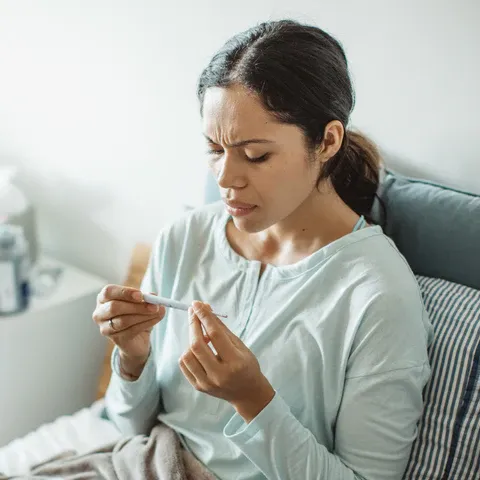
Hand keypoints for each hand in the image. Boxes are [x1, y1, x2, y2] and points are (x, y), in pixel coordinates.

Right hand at [92, 285, 165, 370]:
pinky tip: (154, 320)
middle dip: (136, 306)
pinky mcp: (116, 339)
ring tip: (157, 312)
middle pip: (114, 307)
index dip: (124, 293)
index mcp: (104, 298)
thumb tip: (154, 297)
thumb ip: (147, 298)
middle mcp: (100, 313)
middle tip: (154, 306)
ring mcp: (105, 328)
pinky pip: (130, 331)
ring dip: (143, 315)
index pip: (109, 291)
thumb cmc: (137, 314)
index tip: (140, 295)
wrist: (138, 338)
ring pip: (123, 321)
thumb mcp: (142, 302)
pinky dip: (145, 324)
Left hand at [178, 301, 274, 421]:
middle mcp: (219, 374)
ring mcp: (207, 382)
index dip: (205, 317)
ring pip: (188, 355)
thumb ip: (222, 329)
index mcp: (235, 362)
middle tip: (193, 311)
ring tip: (202, 336)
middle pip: (197, 345)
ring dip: (191, 340)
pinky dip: (188, 352)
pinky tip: (197, 349)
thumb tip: (206, 310)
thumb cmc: (247, 366)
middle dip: (193, 324)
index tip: (197, 304)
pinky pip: (184, 365)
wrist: (247, 394)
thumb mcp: (240, 346)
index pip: (215, 335)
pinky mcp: (198, 386)